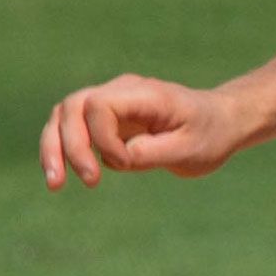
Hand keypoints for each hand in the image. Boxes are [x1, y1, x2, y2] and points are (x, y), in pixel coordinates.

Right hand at [40, 74, 250, 187]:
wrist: (221, 123)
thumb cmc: (211, 135)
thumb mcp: (191, 150)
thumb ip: (153, 152)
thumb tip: (116, 159)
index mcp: (146, 94)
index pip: (100, 105)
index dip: (102, 137)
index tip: (125, 163)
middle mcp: (122, 91)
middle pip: (72, 107)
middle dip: (69, 145)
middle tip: (88, 181)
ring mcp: (110, 102)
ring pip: (63, 116)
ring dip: (54, 149)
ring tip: (55, 185)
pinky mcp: (105, 118)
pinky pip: (72, 129)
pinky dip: (63, 151)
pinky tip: (61, 177)